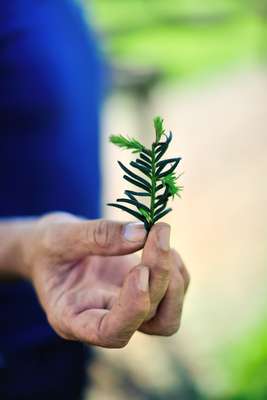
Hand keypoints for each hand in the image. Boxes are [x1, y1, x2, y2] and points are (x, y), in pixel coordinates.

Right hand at [20, 213, 188, 347]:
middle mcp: (103, 320)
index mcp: (73, 317)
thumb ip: (98, 235)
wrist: (51, 248)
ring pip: (166, 318)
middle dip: (159, 276)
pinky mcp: (140, 295)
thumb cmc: (47, 246)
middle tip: (158, 231)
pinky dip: (177, 270)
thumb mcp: (61, 236)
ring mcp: (125, 310)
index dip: (133, 308)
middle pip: (146, 319)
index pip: (110, 333)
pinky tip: (162, 243)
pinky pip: (172, 296)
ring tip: (161, 236)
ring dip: (175, 280)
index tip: (140, 269)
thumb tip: (142, 232)